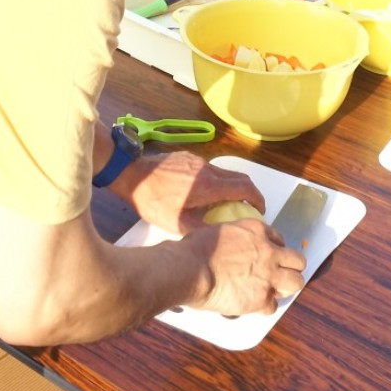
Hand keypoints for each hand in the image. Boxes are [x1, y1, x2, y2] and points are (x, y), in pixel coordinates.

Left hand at [114, 150, 265, 235]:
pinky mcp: (186, 157)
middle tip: (248, 208)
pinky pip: (207, 169)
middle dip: (248, 193)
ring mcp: (197, 160)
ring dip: (230, 187)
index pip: (245, 187)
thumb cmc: (153, 201)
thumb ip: (203, 228)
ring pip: (223, 172)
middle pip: (239, 177)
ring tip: (223, 204)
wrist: (131, 174)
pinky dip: (214, 181)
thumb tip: (219, 233)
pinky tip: (200, 194)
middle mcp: (208, 169)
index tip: (260, 210)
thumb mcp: (178, 224)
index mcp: (210, 185)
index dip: (258, 199)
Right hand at [183, 219, 305, 316]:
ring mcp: (268, 276)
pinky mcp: (261, 298)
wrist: (190, 269)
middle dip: (291, 268)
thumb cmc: (195, 249)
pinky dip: (264, 307)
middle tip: (279, 274)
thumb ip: (233, 238)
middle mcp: (268, 252)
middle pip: (297, 261)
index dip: (275, 249)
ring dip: (286, 287)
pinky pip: (273, 306)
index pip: (279, 239)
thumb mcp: (218, 230)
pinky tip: (253, 304)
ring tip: (273, 291)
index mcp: (256, 231)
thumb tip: (230, 246)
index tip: (270, 256)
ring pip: (296, 283)